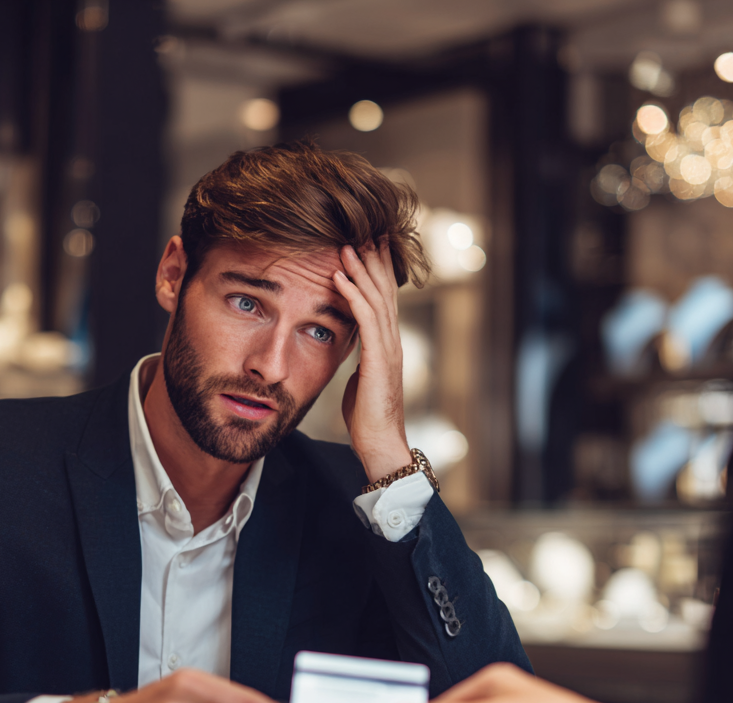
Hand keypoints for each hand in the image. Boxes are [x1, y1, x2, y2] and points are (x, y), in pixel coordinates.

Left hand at [333, 242, 412, 483]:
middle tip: (363, 228)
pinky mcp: (379, 360)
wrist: (380, 443)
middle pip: (385, 290)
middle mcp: (392, 341)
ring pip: (377, 299)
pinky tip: (340, 277)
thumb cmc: (369, 417)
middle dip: (374, 258)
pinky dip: (353, 295)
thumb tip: (349, 347)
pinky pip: (366, 320)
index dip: (376, 269)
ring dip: (361, 269)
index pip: (384, 298)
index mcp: (387, 344)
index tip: (367, 243)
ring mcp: (389, 349)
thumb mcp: (361, 379)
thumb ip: (359, 358)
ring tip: (347, 244)